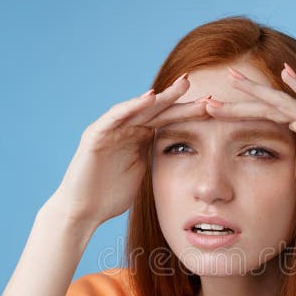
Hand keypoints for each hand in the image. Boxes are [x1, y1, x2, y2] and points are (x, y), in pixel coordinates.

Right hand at [49, 74, 210, 228]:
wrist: (83, 211)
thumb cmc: (110, 196)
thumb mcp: (142, 173)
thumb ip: (155, 158)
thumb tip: (181, 155)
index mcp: (139, 138)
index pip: (167, 120)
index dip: (188, 113)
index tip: (212, 106)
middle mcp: (125, 129)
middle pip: (157, 110)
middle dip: (179, 98)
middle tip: (201, 84)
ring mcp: (110, 130)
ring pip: (139, 108)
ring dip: (161, 96)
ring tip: (182, 86)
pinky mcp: (96, 135)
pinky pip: (115, 117)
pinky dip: (132, 106)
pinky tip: (149, 98)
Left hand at [204, 64, 295, 231]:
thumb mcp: (292, 171)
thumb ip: (283, 154)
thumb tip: (263, 154)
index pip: (267, 112)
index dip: (242, 106)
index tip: (216, 102)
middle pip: (271, 102)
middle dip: (246, 90)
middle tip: (224, 75)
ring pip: (282, 101)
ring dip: (255, 90)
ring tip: (232, 77)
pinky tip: (285, 72)